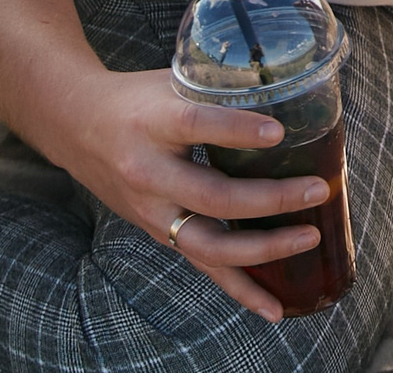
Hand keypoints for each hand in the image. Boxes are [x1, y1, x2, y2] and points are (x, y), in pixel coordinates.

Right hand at [57, 68, 332, 323]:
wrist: (76, 125)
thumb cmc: (138, 99)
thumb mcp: (172, 83)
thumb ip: (220, 95)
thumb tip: (290, 99)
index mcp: (153, 122)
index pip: (196, 125)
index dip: (237, 130)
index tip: (279, 133)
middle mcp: (148, 173)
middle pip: (211, 197)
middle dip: (270, 200)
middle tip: (317, 189)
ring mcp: (151, 211)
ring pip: (209, 245)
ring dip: (264, 249)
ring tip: (309, 238)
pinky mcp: (158, 234)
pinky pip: (203, 266)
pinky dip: (241, 289)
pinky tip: (274, 308)